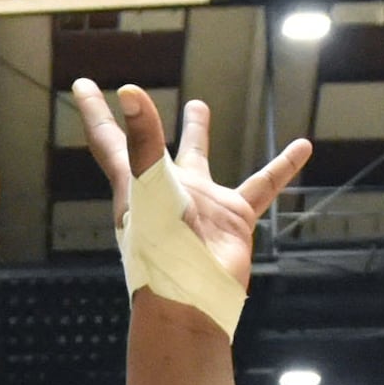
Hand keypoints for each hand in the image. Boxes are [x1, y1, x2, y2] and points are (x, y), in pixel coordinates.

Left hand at [64, 79, 313, 301]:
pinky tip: (302, 146)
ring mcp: (199, 204)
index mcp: (133, 184)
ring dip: (196, 133)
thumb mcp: (150, 187)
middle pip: (148, 148)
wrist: (193, 299)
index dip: (94, 111)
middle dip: (141, 125)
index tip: (80, 85)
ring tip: (199, 107)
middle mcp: (163, 191)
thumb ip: (143, 141)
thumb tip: (129, 93)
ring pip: (198, 159)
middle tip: (134, 96)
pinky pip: (261, 185)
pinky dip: (282, 166)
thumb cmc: (160, 248)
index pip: (109, 138)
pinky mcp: (233, 218)